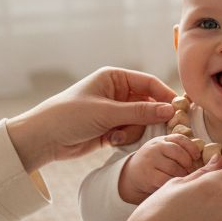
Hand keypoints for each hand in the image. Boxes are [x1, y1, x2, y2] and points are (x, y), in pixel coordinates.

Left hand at [5, 68, 176, 172]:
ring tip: (115, 136)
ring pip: (141, 122)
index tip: (178, 110)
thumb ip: (140, 112)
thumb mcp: (106, 112)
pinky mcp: (111, 130)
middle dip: (149, 118)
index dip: (165, 96)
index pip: (149, 83)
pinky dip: (125, 139)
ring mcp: (114, 112)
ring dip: (132, 132)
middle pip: (148, 104)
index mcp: (114, 78)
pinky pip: (131, 134)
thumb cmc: (69, 115)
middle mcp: (117, 93)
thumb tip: (170, 110)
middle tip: (156, 130)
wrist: (43, 138)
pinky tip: (110, 142)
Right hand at [119, 134, 202, 204]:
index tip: (197, 157)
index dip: (192, 148)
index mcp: (162, 140)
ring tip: (184, 179)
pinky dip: (174, 183)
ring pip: (174, 168)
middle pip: (178, 153)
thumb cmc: (156, 164)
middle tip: (191, 172)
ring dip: (183, 175)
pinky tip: (175, 185)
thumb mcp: (165, 151)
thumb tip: (211, 158)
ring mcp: (150, 160)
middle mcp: (155, 147)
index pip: (179, 138)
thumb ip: (181, 151)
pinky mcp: (148, 175)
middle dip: (188, 164)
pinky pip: (167, 179)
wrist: (131, 174)